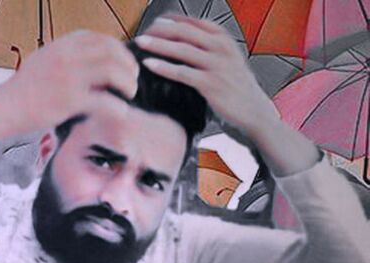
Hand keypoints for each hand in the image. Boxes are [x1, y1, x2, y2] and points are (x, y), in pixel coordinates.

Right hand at [0, 30, 140, 134]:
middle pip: (112, 52)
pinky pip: (105, 101)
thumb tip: (89, 58)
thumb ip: (66, 56)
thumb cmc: (24, 90)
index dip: (118, 49)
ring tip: (130, 94)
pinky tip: (121, 112)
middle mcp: (68, 56)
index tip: (124, 63)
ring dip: (128, 82)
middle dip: (129, 65)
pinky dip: (118, 107)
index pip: (101, 38)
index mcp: (63, 44)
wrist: (5, 107)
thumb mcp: (45, 60)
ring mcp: (70, 77)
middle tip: (133, 80)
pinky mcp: (70, 101)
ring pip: (113, 71)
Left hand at [136, 15, 279, 138]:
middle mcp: (220, 47)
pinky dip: (164, 67)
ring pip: (182, 49)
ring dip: (158, 44)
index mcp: (224, 39)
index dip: (174, 20)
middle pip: (185, 32)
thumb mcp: (228, 61)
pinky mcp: (210, 84)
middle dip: (162, 29)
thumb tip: (185, 45)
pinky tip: (150, 64)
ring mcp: (216, 65)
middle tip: (144, 31)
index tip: (158, 22)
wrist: (254, 110)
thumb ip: (210, 50)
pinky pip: (182, 72)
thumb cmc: (237, 88)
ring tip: (141, 43)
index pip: (195, 22)